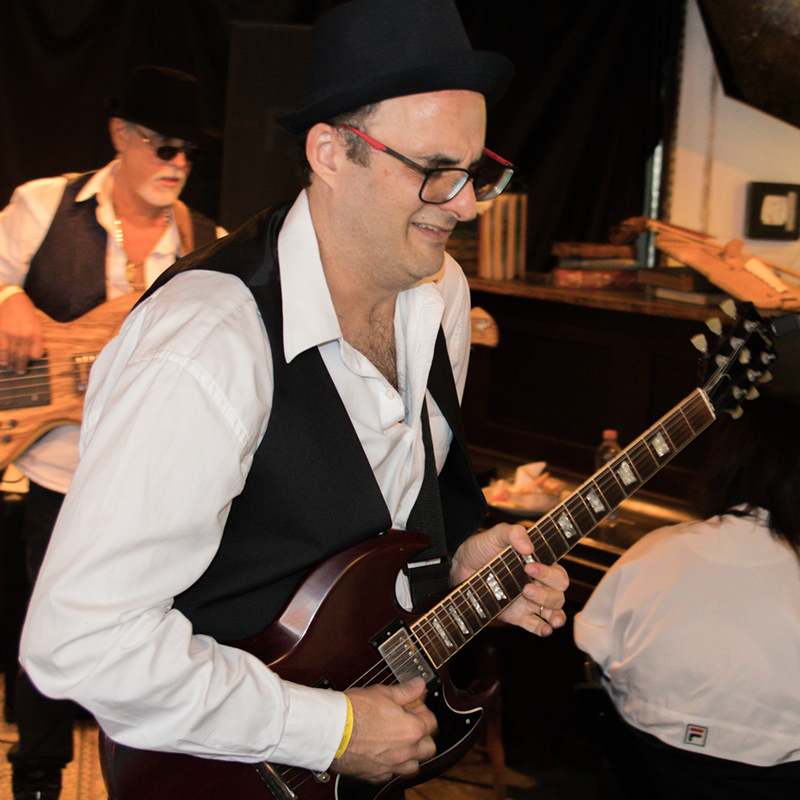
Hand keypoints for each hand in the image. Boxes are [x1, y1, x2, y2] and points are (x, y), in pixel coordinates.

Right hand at [0, 291, 42, 373]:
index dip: (33, 359)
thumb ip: (37, 337)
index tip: (31, 361)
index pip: (36, 354)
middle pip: (23, 357)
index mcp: (36, 333)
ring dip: (11, 364)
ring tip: (11, 367)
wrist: (10, 297)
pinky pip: (1, 349)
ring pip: (11, 355)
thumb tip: (37, 353)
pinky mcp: (0, 332)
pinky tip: (3, 362)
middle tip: (20, 372)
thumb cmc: (25, 310)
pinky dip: (2, 357)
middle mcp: (24, 335)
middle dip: (21, 366)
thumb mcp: (37, 322)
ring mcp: (11, 334)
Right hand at [333, 678, 436, 783]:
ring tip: (399, 742)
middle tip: (410, 723)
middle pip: (428, 748)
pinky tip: (383, 753)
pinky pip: (391, 774)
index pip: (431, 721)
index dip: (423, 710)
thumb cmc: (354, 711)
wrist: (331, 730)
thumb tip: (419, 685)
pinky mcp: (375, 776)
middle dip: (423, 735)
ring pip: (413, 766)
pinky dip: (391, 765)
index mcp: (412, 730)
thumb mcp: (383, 692)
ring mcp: (391, 766)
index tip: (414, 706)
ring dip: (411, 755)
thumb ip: (406, 691)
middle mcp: (405, 752)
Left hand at [451, 523, 568, 635]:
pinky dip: (544, 630)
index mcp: (540, 565)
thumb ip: (514, 533)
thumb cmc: (483, 547)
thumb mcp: (498, 534)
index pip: (558, 574)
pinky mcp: (518, 616)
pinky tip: (545, 630)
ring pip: (553, 611)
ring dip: (551, 613)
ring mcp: (530, 602)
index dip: (549, 573)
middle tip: (526, 588)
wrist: (461, 565)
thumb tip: (528, 547)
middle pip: (559, 594)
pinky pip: (537, 626)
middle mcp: (539, 584)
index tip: (529, 567)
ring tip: (532, 604)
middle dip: (547, 594)